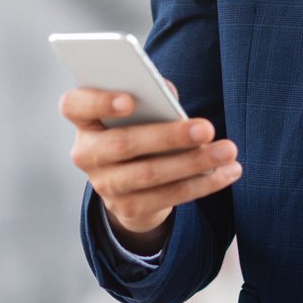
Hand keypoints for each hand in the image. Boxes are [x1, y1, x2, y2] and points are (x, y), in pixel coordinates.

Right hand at [60, 77, 240, 244]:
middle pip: (123, 143)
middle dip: (169, 136)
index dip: (98, 102)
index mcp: (84, 121)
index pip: (74, 106)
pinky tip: (228, 171)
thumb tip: (168, 93)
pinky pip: (169, 196)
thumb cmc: (139, 129)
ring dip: (194, 162)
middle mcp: (87, 154)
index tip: (130, 100)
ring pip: (150, 174)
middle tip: (207, 127)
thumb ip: (150, 96)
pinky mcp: (128, 209)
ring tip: (227, 150)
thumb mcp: (139, 111)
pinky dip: (203, 184)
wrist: (132, 184)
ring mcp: (105, 185)